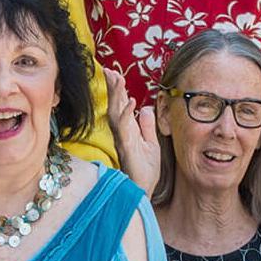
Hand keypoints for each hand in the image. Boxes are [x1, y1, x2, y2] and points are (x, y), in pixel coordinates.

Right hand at [104, 67, 159, 193]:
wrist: (143, 191)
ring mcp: (123, 140)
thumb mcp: (151, 143)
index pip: (121, 106)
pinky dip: (127, 114)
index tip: (115, 73)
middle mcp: (122, 133)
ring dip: (116, 96)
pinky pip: (125, 128)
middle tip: (109, 69)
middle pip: (115, 106)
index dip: (118, 90)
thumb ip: (147, 126)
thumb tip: (146, 108)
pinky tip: (131, 102)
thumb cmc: (145, 171)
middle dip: (112, 87)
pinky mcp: (126, 149)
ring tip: (117, 79)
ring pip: (116, 113)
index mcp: (128, 130)